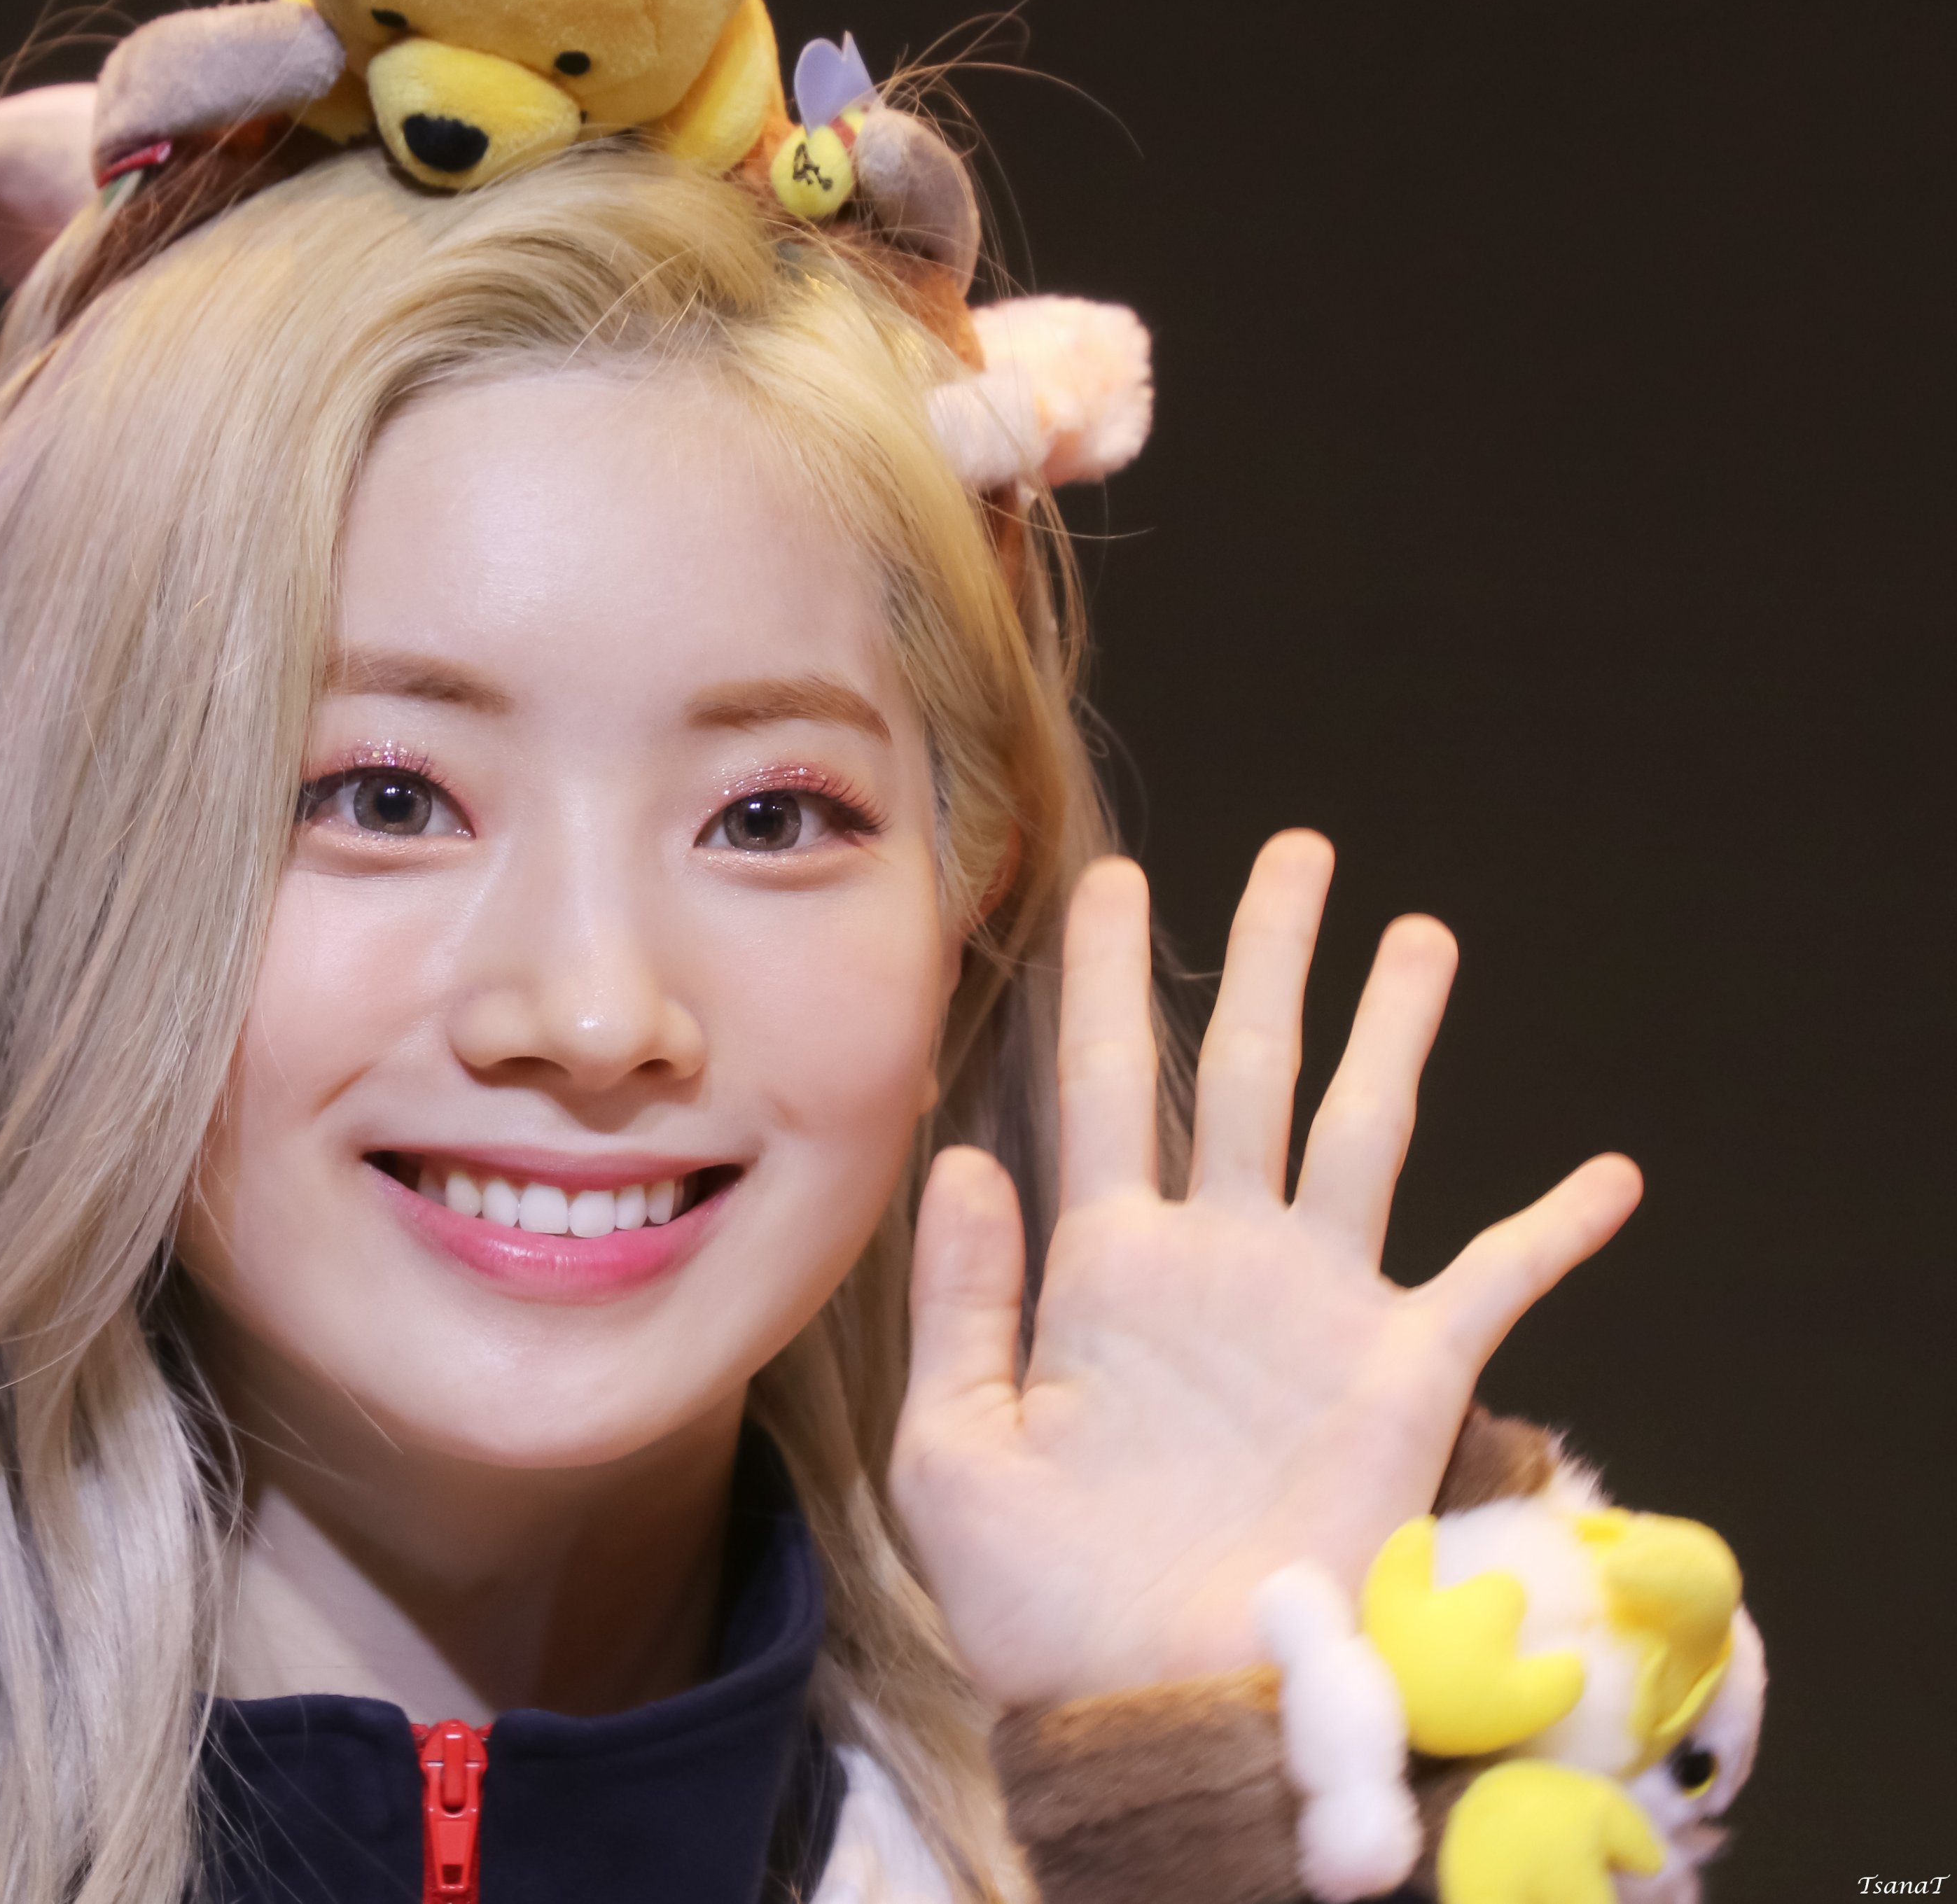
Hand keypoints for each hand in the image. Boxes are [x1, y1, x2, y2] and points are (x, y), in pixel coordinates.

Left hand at [889, 831, 1640, 1712]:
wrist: (1146, 1707)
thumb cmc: (1037, 1600)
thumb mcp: (952, 1450)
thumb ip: (959, 1301)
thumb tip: (968, 1154)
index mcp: (1100, 1270)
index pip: (1098, 1088)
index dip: (1101, 984)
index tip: (1104, 880)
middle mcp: (1215, 1263)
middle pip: (1242, 1071)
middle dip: (1267, 961)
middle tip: (1293, 854)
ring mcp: (1313, 1309)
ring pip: (1361, 1131)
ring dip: (1393, 1033)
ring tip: (1421, 932)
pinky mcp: (1399, 1379)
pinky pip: (1492, 1283)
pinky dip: (1553, 1230)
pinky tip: (1609, 1174)